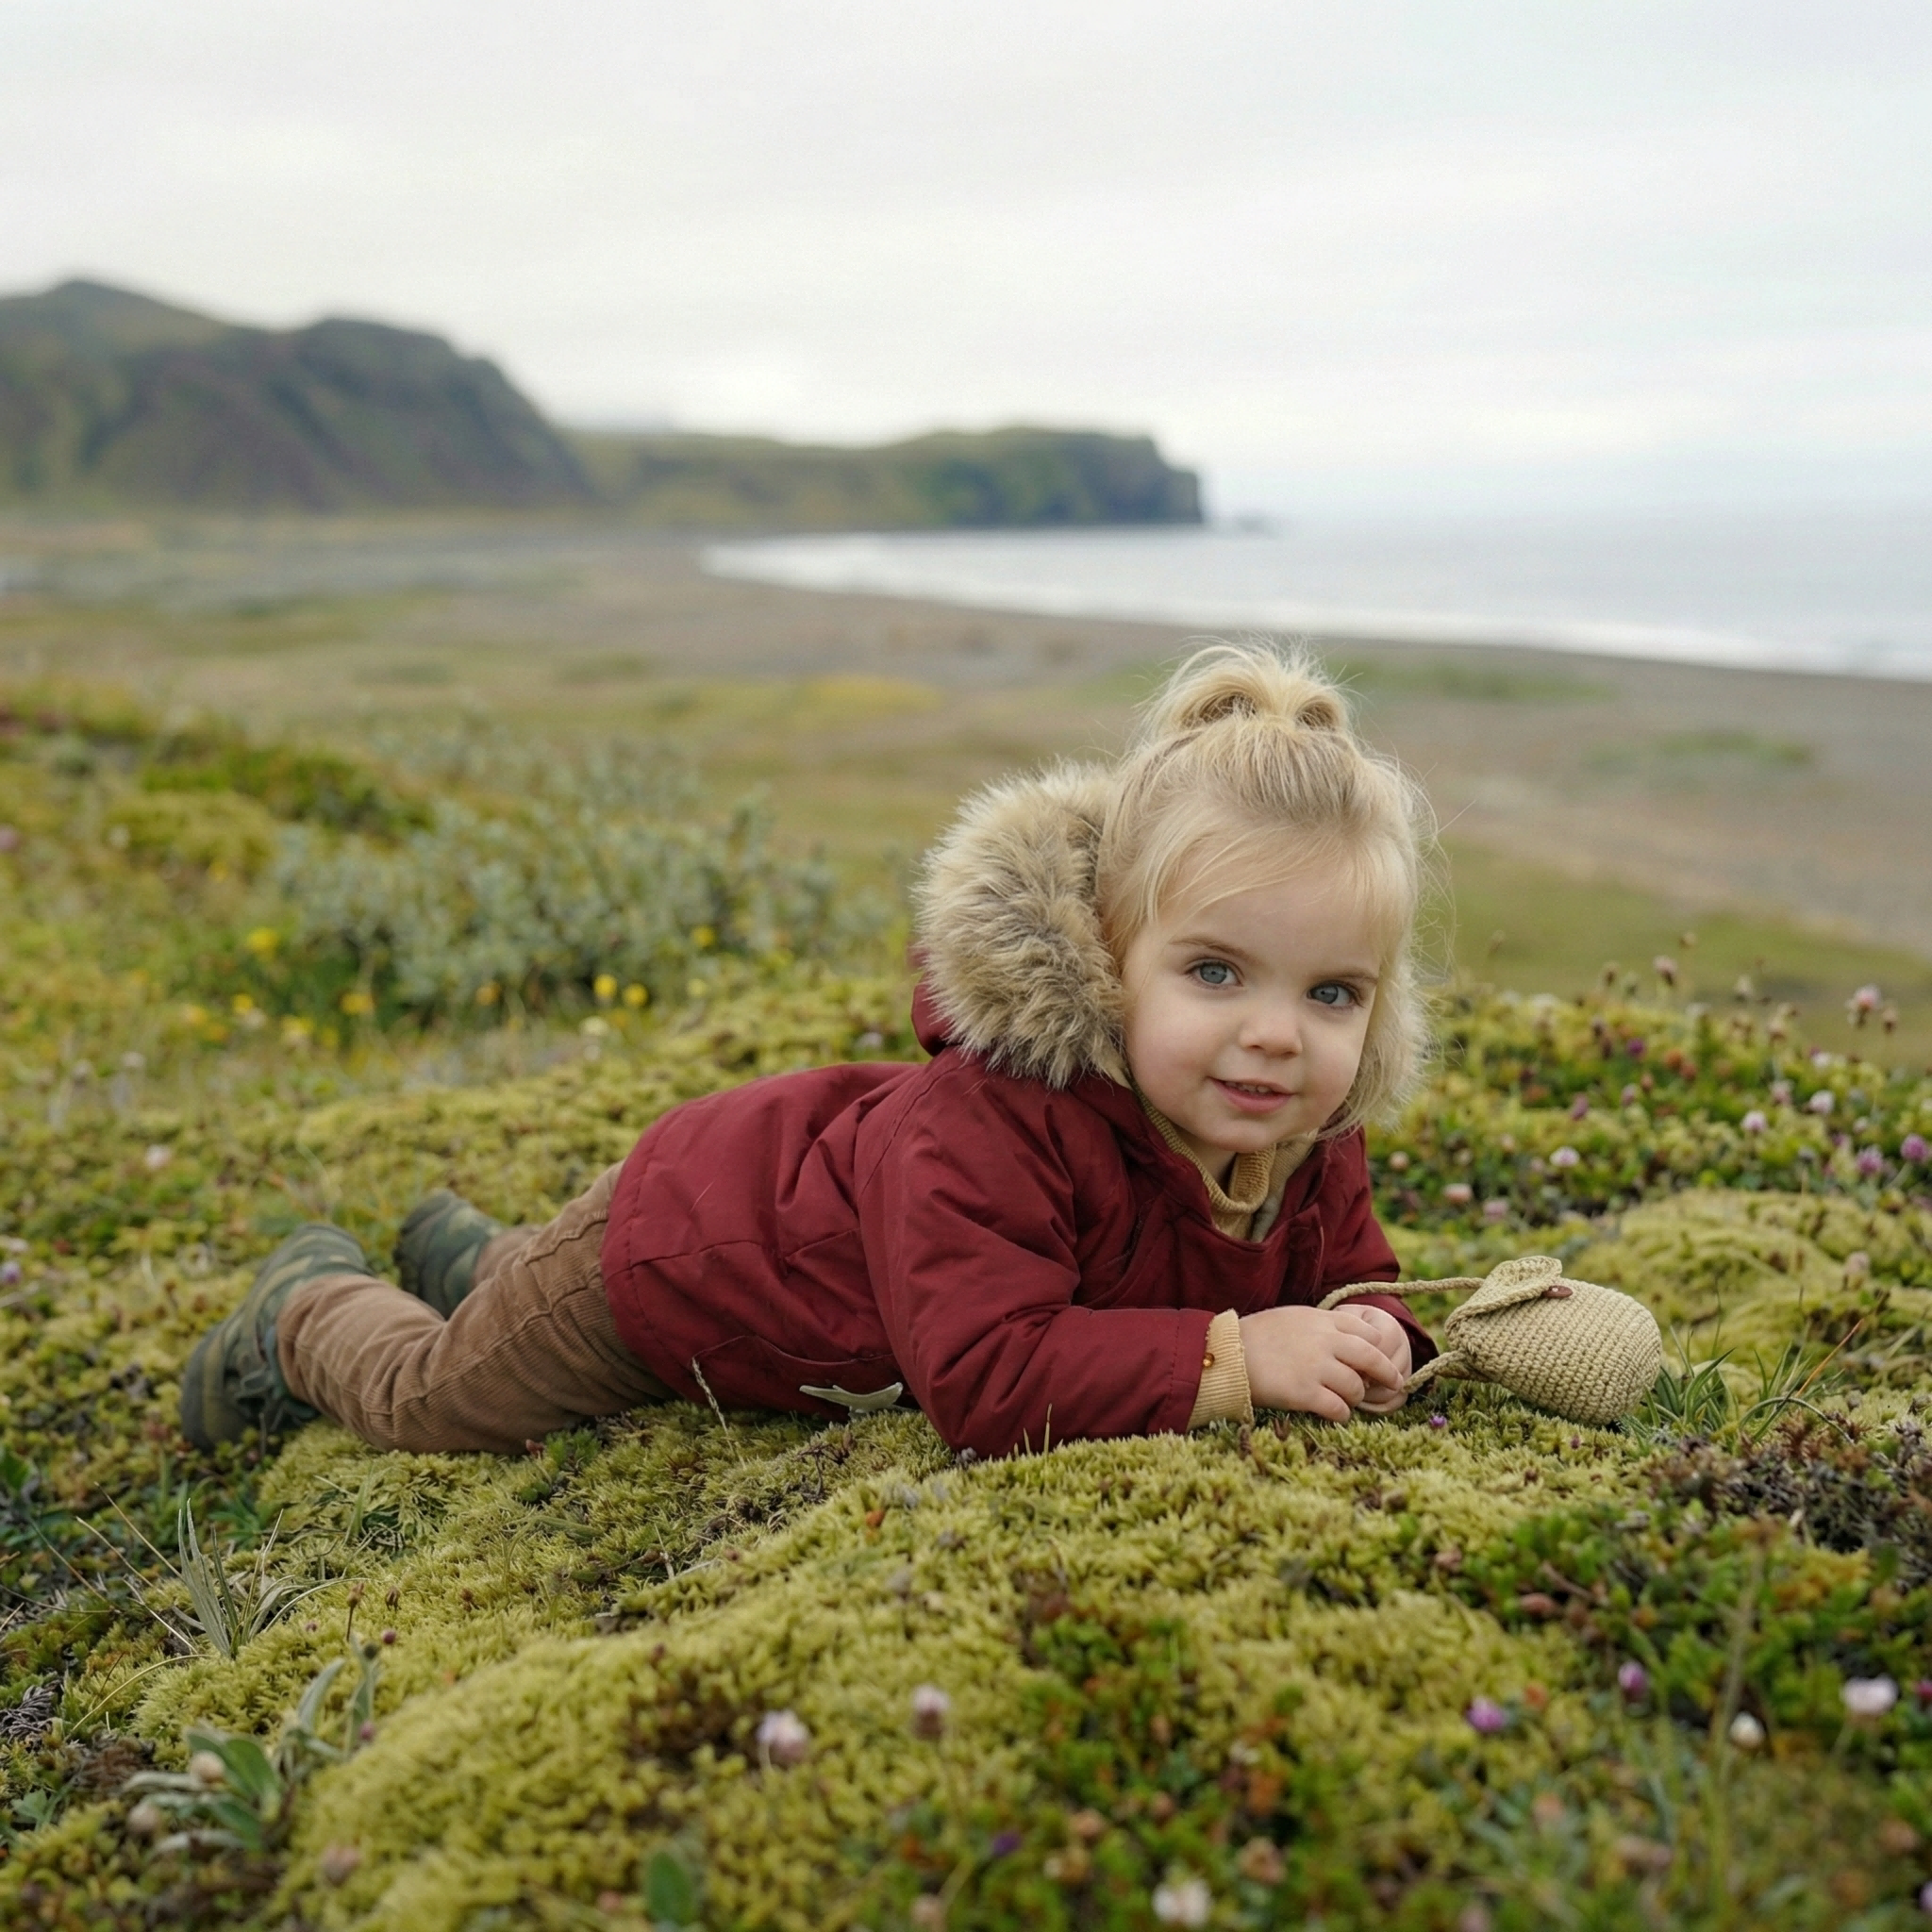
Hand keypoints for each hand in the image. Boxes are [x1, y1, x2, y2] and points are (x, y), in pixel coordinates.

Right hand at [1237, 1303, 1408, 1421]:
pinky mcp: (1305, 1394)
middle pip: (1372, 1359)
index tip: (1382, 1359)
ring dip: (1355, 1397)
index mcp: (1323, 1320)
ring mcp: (1316, 1368)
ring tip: (1346, 1400)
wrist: (1229, 1353)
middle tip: (1395, 1384)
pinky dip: (1341, 1414)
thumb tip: (1350, 1341)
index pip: (1369, 1331)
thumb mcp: (1295, 1317)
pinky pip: (1339, 1409)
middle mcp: (1325, 1341)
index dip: (1379, 1348)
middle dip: (1388, 1375)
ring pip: (1356, 1388)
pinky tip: (1334, 1413)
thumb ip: (1324, 1326)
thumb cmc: (1259, 1335)